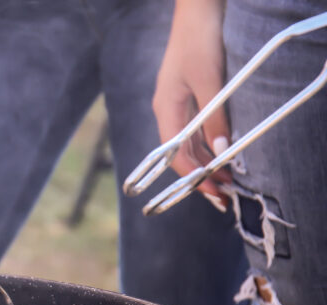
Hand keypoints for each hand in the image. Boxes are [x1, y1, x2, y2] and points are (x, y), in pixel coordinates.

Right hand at [152, 0, 232, 209]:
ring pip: (190, 144)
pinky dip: (209, 145)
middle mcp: (168, 111)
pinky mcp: (191, 95)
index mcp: (165, 109)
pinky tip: (223, 153)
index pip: (175, 156)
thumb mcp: (210, 80)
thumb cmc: (200, 39)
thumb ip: (215, 118)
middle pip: (181, 154)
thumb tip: (221, 153)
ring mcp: (178, 103)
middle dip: (201, 177)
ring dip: (207, 163)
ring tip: (227, 180)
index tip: (215, 193)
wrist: (199, 7)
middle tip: (225, 197)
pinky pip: (197, 130)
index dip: (194, 178)